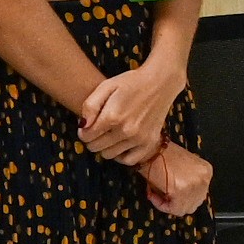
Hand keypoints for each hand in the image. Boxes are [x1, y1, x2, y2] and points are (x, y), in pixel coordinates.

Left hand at [79, 46, 186, 163]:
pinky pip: (129, 160)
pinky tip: (120, 146)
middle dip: (92, 140)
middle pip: (96, 147)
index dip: (83, 132)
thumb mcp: (106, 86)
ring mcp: (139, 138)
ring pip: (109, 155)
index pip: (86, 136)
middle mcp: (125, 130)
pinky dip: (121, 156)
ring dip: (105, 147)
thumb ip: (90, 105)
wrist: (160, 82)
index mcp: (112, 116)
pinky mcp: (149, 142)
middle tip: (97, 130)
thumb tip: (82, 125)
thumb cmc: (131, 82)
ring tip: (109, 135)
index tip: (87, 126)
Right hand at [139, 144, 213, 221]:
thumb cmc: (160, 155)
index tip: (169, 194)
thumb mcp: (181, 168)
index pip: (199, 194)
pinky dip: (162, 205)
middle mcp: (204, 178)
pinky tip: (153, 195)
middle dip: (176, 202)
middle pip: (193, 203)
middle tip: (161, 195)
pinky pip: (174, 208)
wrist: (149, 147)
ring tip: (155, 193)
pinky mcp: (182, 190)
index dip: (182, 197)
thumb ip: (186, 183)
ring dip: (168, 204)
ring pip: (184, 208)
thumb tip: (180, 198)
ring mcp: (195, 185)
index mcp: (205, 171)